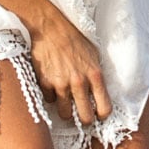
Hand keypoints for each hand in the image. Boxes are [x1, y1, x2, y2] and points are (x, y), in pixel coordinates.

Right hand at [27, 9, 111, 125]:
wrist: (51, 28)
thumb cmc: (75, 39)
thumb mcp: (94, 55)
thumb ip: (96, 75)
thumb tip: (99, 93)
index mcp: (95, 75)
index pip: (104, 108)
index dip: (102, 115)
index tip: (99, 115)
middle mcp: (79, 82)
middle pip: (85, 117)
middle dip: (85, 120)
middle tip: (82, 116)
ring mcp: (60, 84)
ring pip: (65, 114)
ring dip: (66, 111)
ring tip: (67, 102)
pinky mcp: (44, 83)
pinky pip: (49, 100)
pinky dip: (51, 96)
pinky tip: (53, 86)